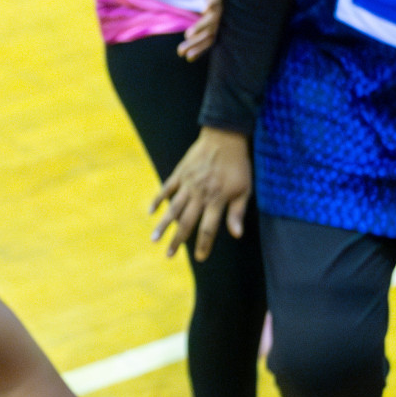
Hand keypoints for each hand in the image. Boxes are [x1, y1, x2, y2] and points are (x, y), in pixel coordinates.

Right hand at [149, 127, 251, 261]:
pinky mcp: (180, 174)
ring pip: (173, 209)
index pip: (208, 228)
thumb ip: (237, 212)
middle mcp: (200, 195)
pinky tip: (151, 212)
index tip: (199, 258)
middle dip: (178, 240)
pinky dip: (158, 200)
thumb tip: (236, 234)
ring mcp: (187, 184)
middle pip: (186, 223)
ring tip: (154, 239)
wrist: (225, 137)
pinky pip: (166, 189)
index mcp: (216, 200)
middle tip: (168, 255)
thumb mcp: (244, 189)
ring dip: (164, 225)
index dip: (203, 244)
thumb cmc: (238, 165)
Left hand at [177, 0, 229, 61]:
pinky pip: (208, 39)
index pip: (217, 1)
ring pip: (209, 35)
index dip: (212, 5)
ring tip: (181, 53)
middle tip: (187, 36)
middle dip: (200, 29)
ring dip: (196, 44)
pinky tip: (188, 57)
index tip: (206, 10)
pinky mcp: (215, 24)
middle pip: (212, 22)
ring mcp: (219, 19)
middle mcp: (221, 9)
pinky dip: (199, 48)